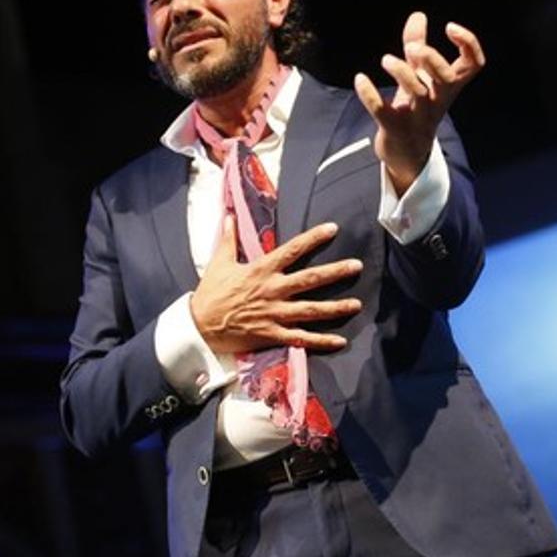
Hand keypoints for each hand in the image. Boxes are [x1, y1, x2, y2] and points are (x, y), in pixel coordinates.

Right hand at [190, 217, 362, 353]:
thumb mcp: (218, 262)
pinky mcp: (272, 334)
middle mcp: (272, 290)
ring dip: (335, 307)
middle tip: (357, 266)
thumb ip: (228, 238)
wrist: (198, 327)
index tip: (333, 228)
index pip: (292, 250)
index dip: (313, 239)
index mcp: (261, 270)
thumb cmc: (210, 293)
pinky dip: (321, 341)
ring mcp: (274, 314)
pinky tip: (340, 341)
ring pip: (311, 310)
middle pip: (310, 279)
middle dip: (335, 272)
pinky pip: (301, 338)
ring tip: (357, 304)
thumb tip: (228, 214)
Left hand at [353, 11, 485, 192]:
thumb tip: (418, 15)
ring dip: (402, 72)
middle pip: (447, 78)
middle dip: (431, 59)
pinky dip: (370, 95)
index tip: (450, 27)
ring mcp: (417, 116)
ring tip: (385, 60)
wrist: (408, 153)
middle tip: (412, 48)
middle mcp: (437, 100)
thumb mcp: (420, 77)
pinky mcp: (394, 128)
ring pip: (418, 93)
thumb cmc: (416, 109)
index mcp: (448, 86)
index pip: (473, 64)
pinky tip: (361, 79)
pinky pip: (382, 112)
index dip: (469, 43)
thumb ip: (418, 45)